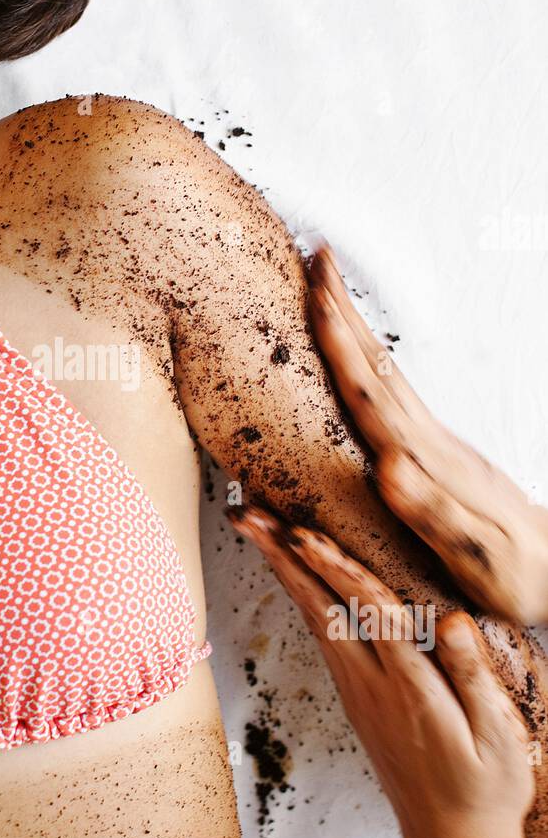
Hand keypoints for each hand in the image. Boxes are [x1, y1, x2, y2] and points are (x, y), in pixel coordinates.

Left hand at [226, 504, 535, 837]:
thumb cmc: (485, 789)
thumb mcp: (498, 738)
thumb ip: (472, 676)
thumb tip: (451, 620)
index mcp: (411, 688)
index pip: (368, 612)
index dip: (336, 569)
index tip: (303, 533)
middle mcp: (373, 686)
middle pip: (321, 609)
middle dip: (283, 558)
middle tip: (248, 516)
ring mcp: (359, 694)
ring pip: (315, 620)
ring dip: (285, 571)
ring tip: (258, 531)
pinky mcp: (357, 701)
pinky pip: (324, 637)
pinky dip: (304, 598)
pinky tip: (294, 578)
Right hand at [307, 243, 547, 623]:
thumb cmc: (519, 578)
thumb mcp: (478, 557)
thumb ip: (435, 511)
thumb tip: (389, 466)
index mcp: (428, 462)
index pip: (373, 392)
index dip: (342, 343)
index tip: (318, 292)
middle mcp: (431, 444)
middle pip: (376, 367)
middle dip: (344, 313)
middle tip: (319, 258)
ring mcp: (437, 448)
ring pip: (383, 379)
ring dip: (353, 334)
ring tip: (328, 297)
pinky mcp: (439, 460)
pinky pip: (390, 401)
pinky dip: (365, 371)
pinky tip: (356, 368)